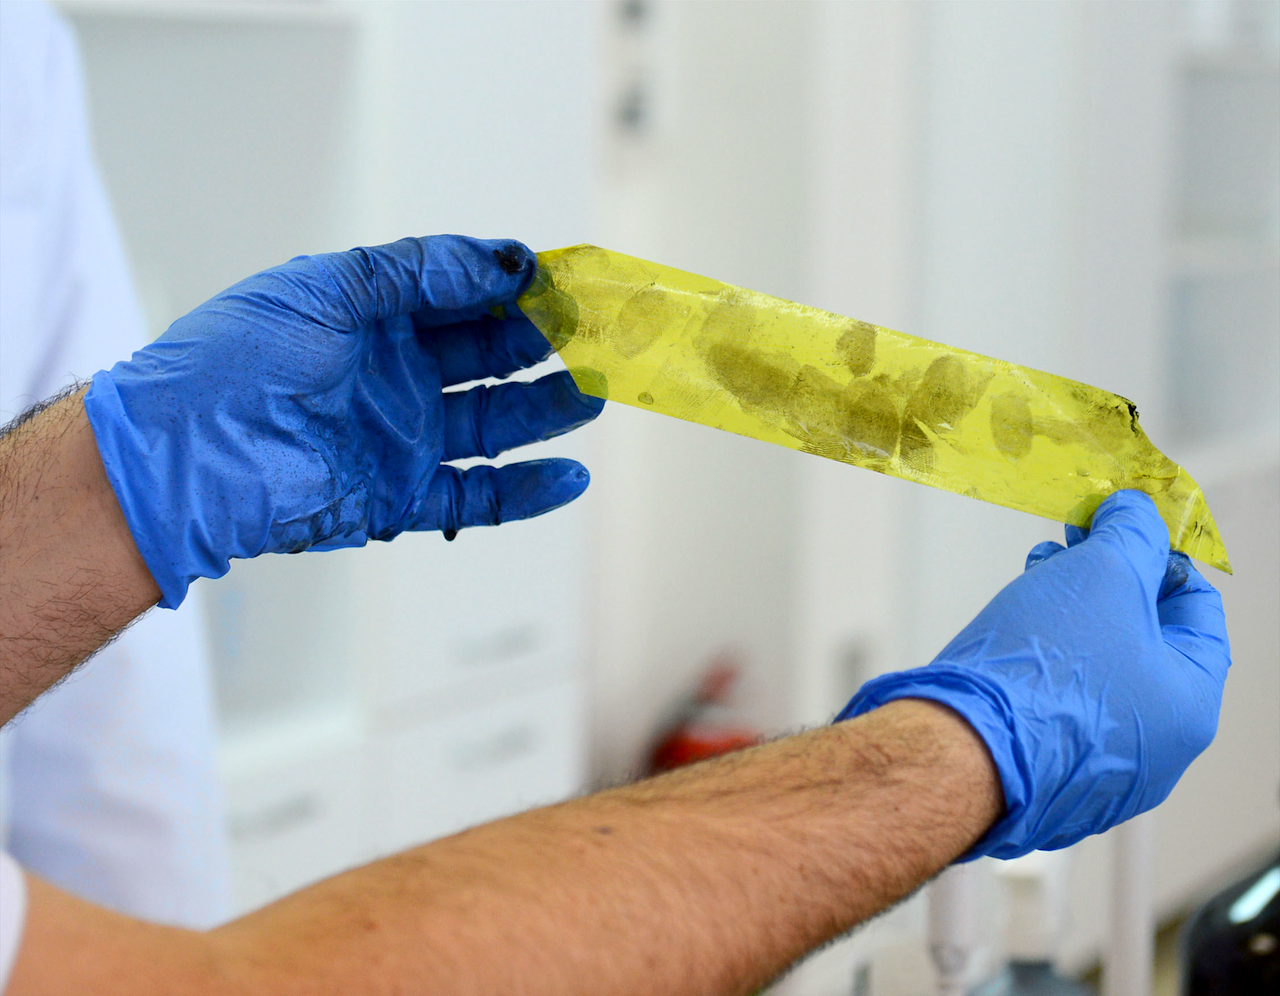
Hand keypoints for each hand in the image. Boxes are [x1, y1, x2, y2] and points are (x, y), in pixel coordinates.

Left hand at [84, 236, 602, 607]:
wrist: (183, 457)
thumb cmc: (236, 361)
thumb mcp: (326, 288)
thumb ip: (417, 273)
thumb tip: (505, 264)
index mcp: (375, 318)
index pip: (464, 297)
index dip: (514, 288)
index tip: (563, 280)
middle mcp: (395, 377)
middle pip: (489, 359)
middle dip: (544, 345)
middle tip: (594, 334)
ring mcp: (401, 440)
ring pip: (495, 426)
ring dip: (548, 411)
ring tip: (595, 392)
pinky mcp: (399, 500)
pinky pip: (476, 499)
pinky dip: (525, 492)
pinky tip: (569, 475)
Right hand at [836, 490, 1230, 858]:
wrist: (958, 753)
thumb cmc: (1041, 674)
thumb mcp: (1102, 574)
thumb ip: (1131, 534)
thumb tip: (1137, 513)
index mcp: (1190, 706)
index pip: (1196, 610)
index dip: (1157, 556)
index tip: (1119, 528)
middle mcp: (1157, 751)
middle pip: (1143, 641)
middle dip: (1106, 583)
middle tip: (1069, 547)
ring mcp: (1101, 770)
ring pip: (1098, 672)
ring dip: (1071, 618)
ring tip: (1033, 582)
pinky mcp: (1047, 774)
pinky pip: (1059, 706)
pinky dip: (1044, 664)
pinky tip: (1015, 635)